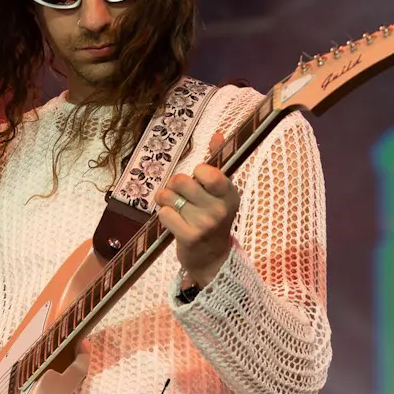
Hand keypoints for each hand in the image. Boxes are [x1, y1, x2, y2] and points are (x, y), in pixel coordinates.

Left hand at [156, 159, 239, 288]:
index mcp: (230, 194)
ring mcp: (205, 224)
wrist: (212, 259)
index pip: (206, 171)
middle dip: (175, 186)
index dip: (196, 173)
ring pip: (168, 197)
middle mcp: (220, 209)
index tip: (199, 182)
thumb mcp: (220, 193)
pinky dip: (164, 215)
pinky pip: (164, 214)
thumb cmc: (213, 219)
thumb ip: (216, 164)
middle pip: (181, 180)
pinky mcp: (189, 237)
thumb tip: (217, 134)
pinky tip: (174, 222)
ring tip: (177, 208)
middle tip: (181, 196)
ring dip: (167, 201)